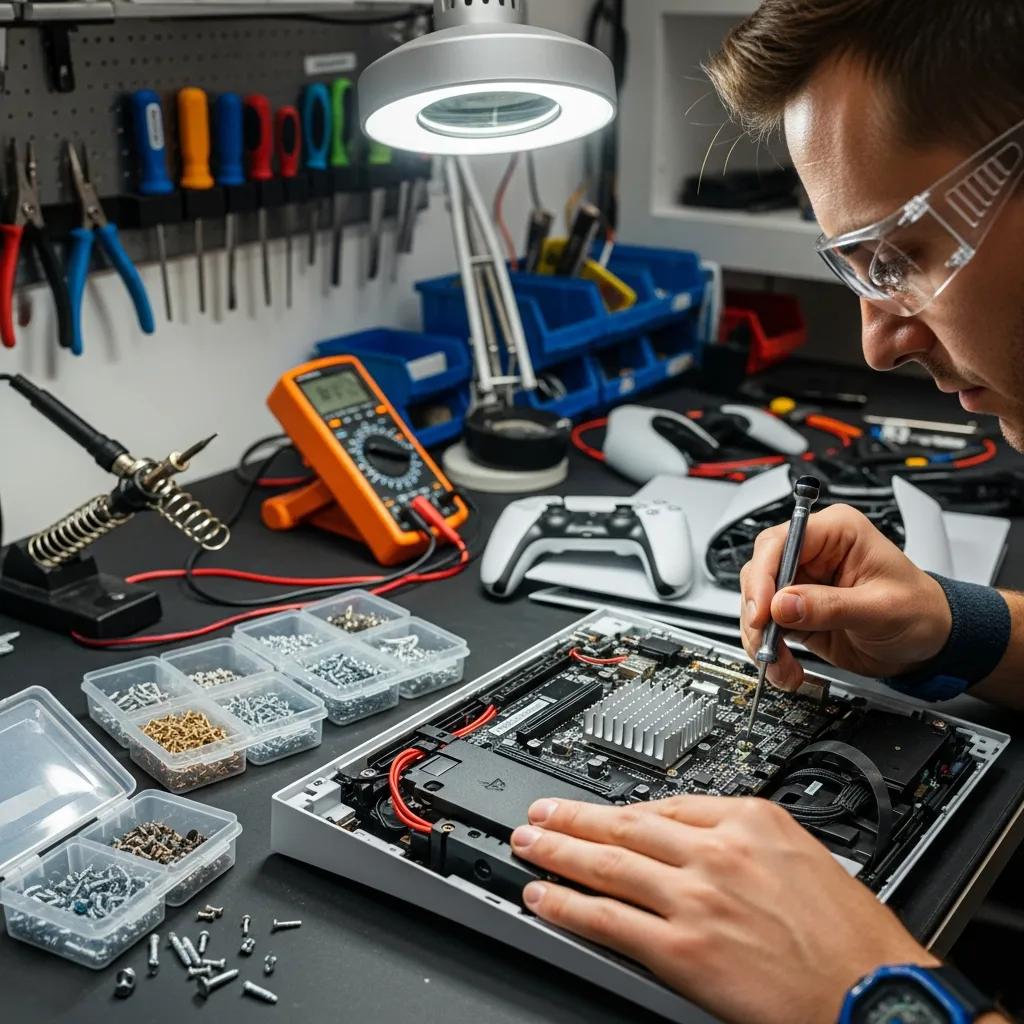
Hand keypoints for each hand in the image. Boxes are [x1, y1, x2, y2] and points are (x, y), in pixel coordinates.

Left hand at [511, 796, 937, 1023]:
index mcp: (750, 820)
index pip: (665, 805)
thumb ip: (745, 842)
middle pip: (625, 825)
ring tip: (528, 843)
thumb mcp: (804, 856)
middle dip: (573, 819)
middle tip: (537, 813)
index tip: (595, 807)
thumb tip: (700, 841)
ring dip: (558, 853)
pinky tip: (542, 898)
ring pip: (608, 864)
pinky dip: (568, 907)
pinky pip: (611, 921)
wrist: (875, 995)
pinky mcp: (684, 949)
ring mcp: (696, 898)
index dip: (618, 808)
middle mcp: (717, 850)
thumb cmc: (851, 936)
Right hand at [739, 503, 951, 689]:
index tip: (762, 609)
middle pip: (760, 573)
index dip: (764, 574)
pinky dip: (769, 651)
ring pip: (757, 604)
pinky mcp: (795, 612)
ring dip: (761, 637)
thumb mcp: (881, 608)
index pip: (780, 541)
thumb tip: (782, 605)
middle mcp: (812, 554)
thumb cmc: (919, 612)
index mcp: (836, 533)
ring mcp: (801, 584)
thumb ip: (830, 606)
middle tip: (766, 640)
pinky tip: (784, 667)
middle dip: (758, 611)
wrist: (929, 645)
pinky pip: (766, 629)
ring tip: (779, 664)